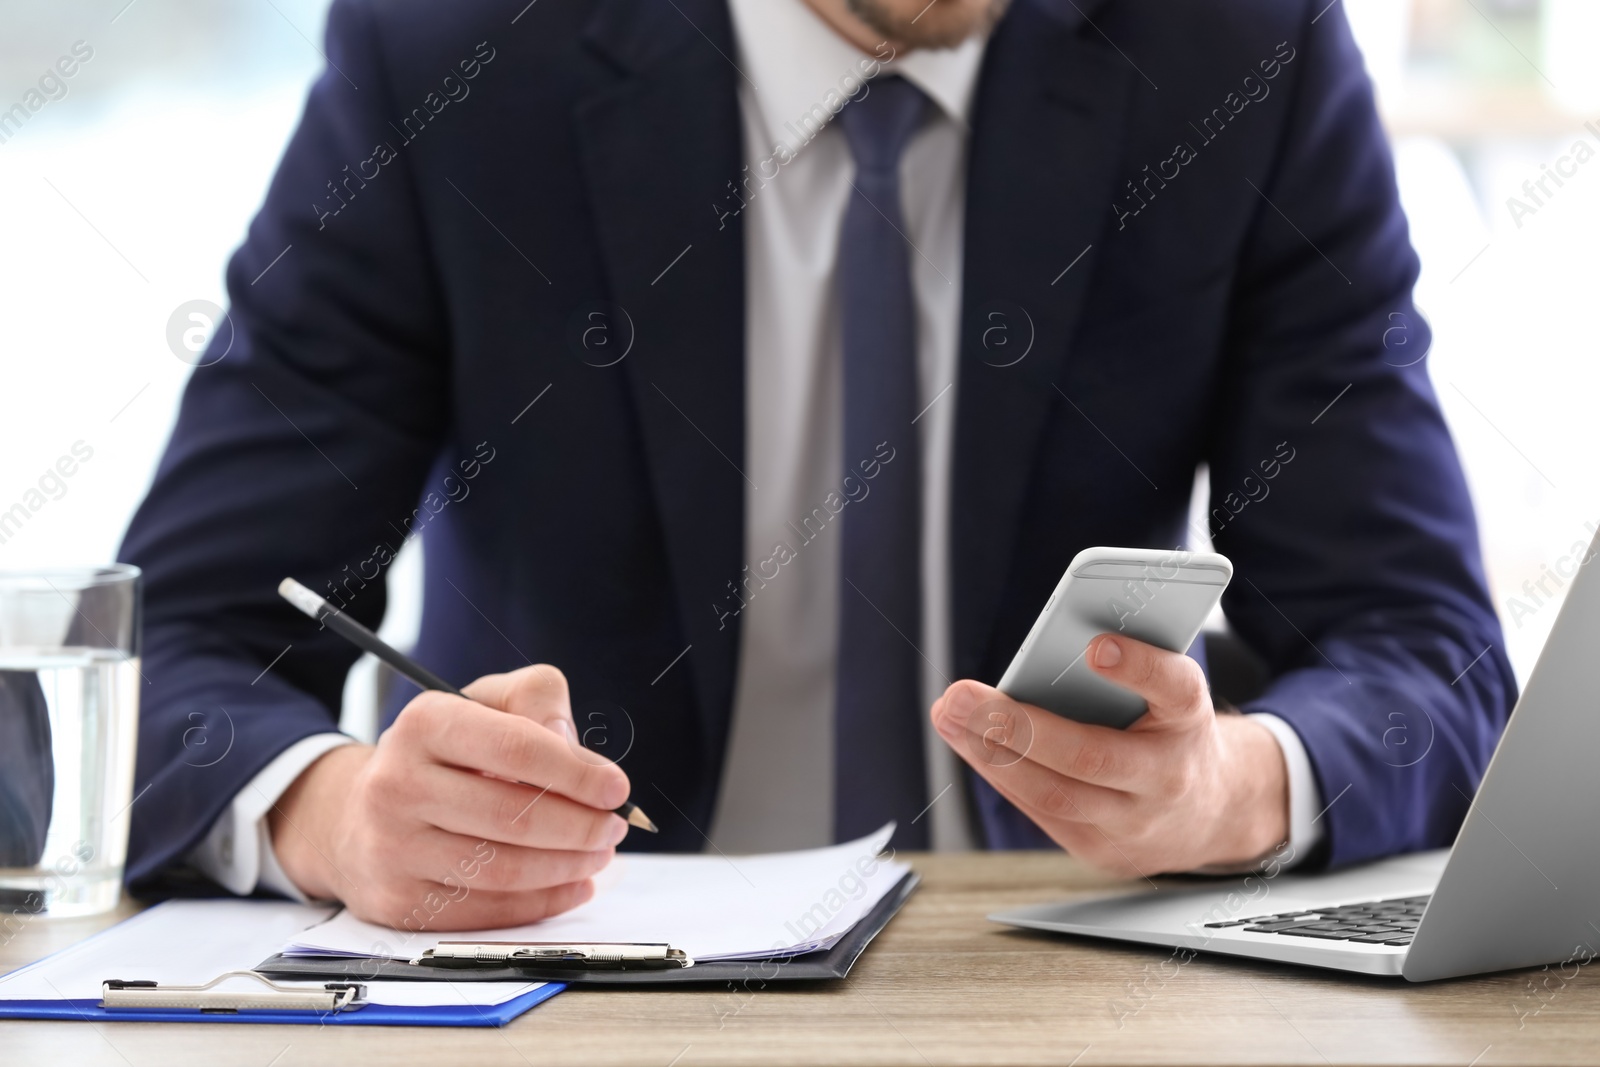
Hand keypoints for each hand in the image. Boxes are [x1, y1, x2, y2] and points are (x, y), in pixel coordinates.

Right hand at [269, 665, 630, 928]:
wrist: (356, 815)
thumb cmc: (440, 754)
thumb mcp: (483, 702)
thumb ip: (535, 699)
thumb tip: (570, 745)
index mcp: (424, 724)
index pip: (514, 748)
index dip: (575, 772)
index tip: (616, 787)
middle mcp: (397, 784)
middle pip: (513, 816)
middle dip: (580, 825)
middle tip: (615, 826)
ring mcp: (392, 848)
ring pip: (503, 869)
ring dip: (568, 865)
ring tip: (599, 852)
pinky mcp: (397, 901)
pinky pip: (487, 910)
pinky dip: (543, 902)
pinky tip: (573, 884)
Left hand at [931, 634, 1287, 875]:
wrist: (1213, 813)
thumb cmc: (1172, 733)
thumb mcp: (1167, 693)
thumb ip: (1124, 670)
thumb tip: (1049, 651)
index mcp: (1190, 720)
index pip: (1174, 689)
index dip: (1138, 667)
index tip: (1095, 647)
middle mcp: (1168, 777)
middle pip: (1090, 756)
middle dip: (1015, 725)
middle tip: (960, 695)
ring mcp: (1136, 824)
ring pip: (1053, 794)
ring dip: (990, 754)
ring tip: (950, 717)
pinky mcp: (1104, 852)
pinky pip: (1042, 812)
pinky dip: (1000, 773)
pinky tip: (970, 743)